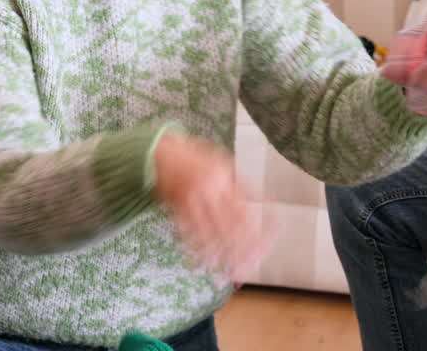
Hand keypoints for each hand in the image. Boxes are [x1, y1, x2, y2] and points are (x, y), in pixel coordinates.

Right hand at [152, 133, 273, 282]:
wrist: (159, 151)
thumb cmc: (196, 156)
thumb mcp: (223, 161)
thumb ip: (241, 182)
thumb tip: (265, 203)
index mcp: (224, 178)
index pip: (246, 211)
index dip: (258, 231)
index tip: (267, 248)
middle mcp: (209, 191)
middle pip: (230, 227)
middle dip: (242, 251)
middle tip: (250, 268)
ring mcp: (191, 201)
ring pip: (208, 235)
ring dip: (220, 256)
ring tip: (229, 273)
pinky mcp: (175, 208)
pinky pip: (187, 234)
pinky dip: (195, 250)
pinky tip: (203, 263)